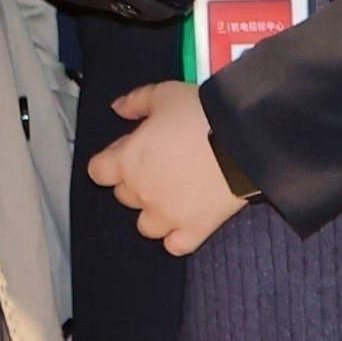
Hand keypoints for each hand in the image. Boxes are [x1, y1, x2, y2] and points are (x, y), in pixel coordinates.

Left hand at [88, 82, 248, 255]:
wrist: (243, 140)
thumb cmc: (198, 113)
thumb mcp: (164, 94)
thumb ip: (135, 102)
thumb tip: (117, 109)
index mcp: (128, 161)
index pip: (98, 171)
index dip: (112, 159)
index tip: (131, 149)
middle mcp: (141, 193)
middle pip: (124, 196)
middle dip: (136, 181)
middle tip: (161, 164)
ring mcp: (167, 217)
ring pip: (145, 226)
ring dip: (154, 212)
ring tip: (174, 195)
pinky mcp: (194, 231)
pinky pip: (175, 246)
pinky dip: (177, 237)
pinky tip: (187, 221)